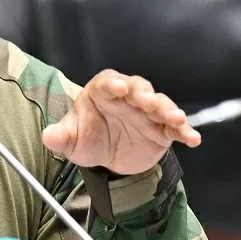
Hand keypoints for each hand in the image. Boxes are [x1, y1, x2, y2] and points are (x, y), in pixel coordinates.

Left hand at [42, 70, 200, 174]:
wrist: (107, 158)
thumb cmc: (88, 138)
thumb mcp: (71, 140)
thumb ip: (60, 137)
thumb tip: (48, 136)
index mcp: (102, 92)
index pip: (107, 82)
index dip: (112, 83)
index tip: (117, 87)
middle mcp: (128, 97)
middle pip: (139, 89)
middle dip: (145, 94)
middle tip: (148, 102)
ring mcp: (147, 112)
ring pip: (161, 104)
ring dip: (168, 109)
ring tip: (174, 118)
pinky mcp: (162, 130)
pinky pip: (175, 128)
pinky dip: (185, 131)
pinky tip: (192, 138)